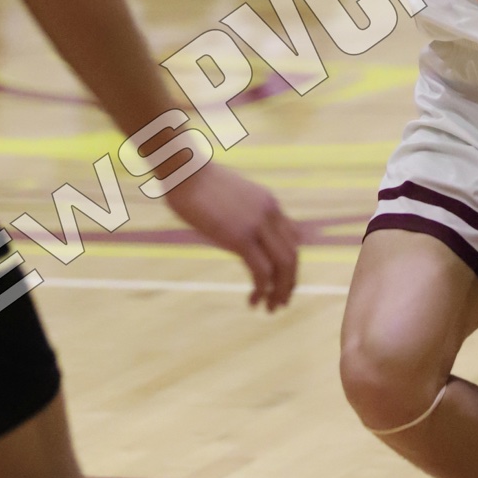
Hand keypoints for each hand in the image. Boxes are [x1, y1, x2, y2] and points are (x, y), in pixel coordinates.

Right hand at [165, 163, 299, 310]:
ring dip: (280, 291)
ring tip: (270, 308)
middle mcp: (269, 213)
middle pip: (293, 255)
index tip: (281, 282)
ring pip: (284, 266)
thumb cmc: (195, 181)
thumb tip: (232, 223)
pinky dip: (262, 291)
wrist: (183, 170)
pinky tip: (253, 301)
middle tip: (281, 302)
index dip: (290, 264)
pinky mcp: (240, 237)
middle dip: (290, 282)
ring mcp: (257, 225)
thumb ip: (239, 211)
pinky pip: (262, 272)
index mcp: (268, 203)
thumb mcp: (228, 195)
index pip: (293, 239)